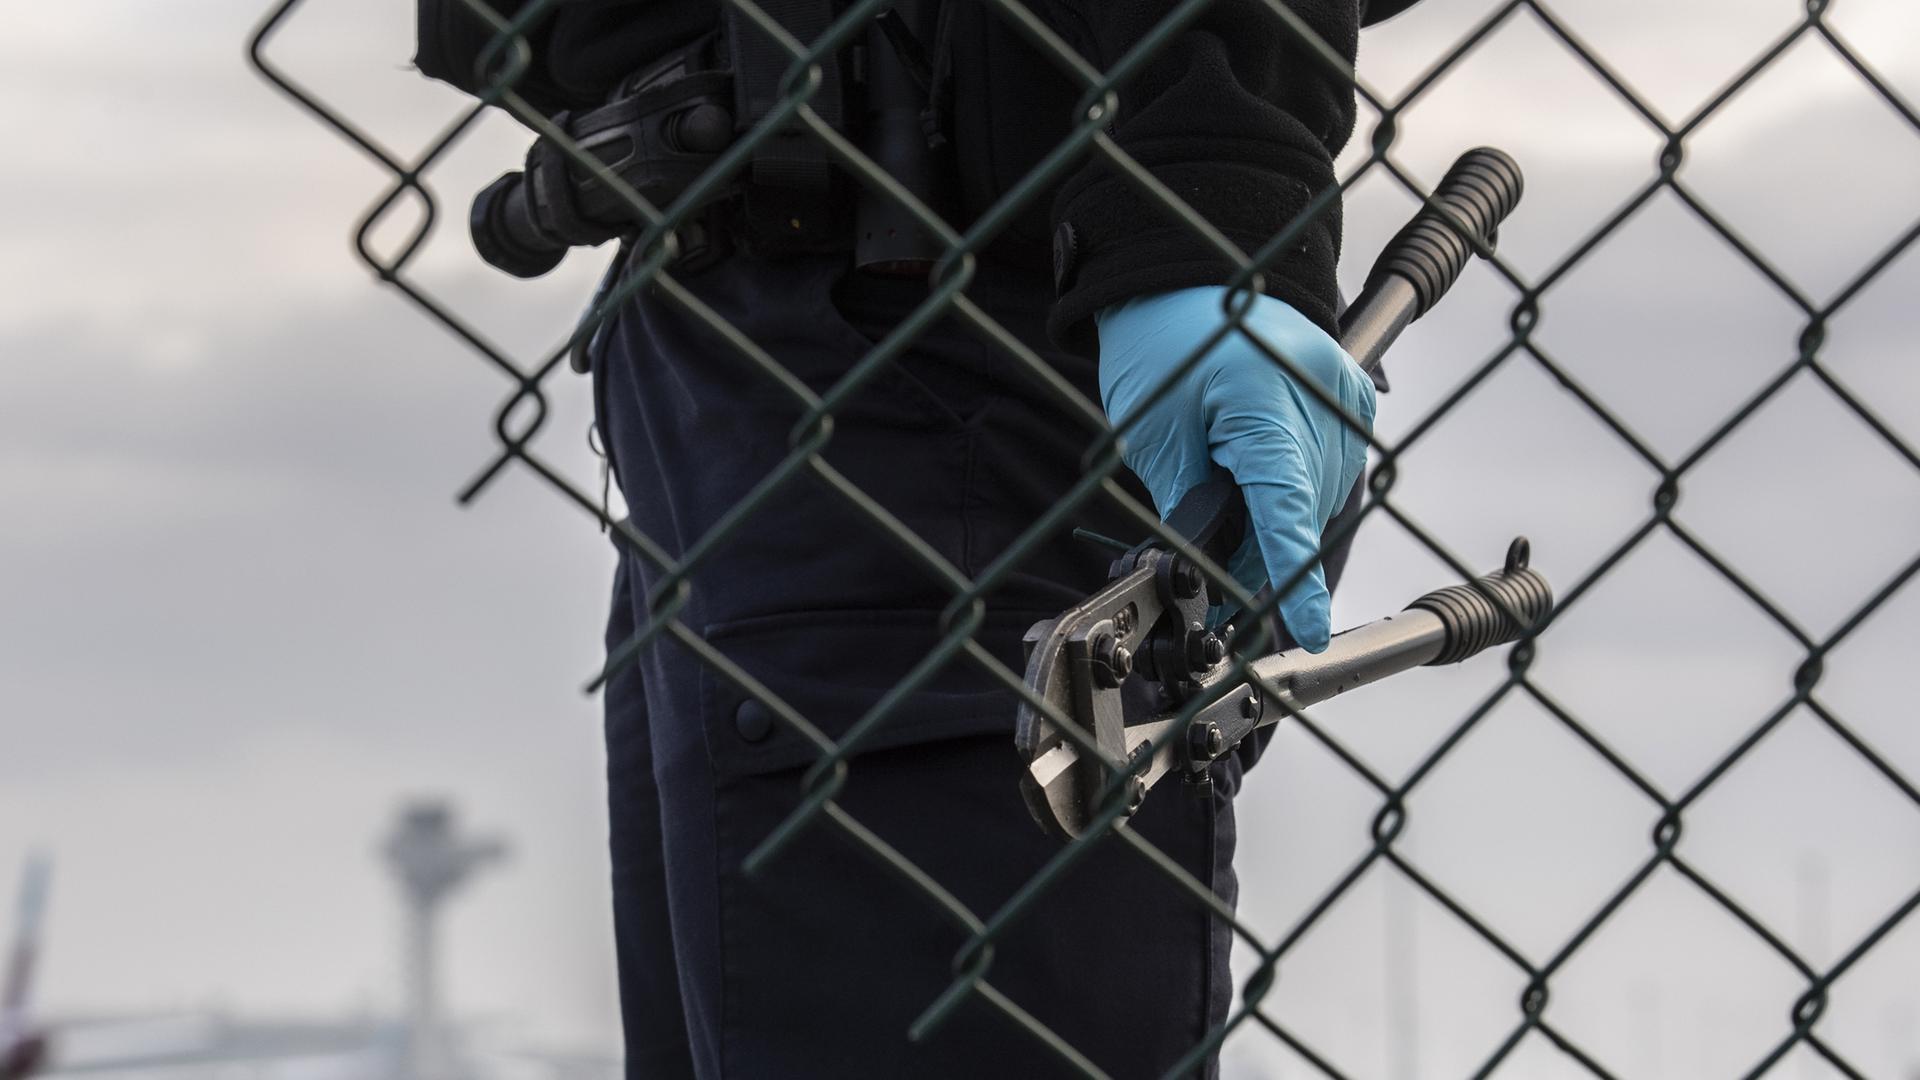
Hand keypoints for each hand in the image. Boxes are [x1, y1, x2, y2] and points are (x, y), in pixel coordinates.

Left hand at [1096, 286, 1374, 651]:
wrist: (1186, 279)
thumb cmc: (1162, 348)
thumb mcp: (1156, 436)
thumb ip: (1191, 507)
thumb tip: (1210, 572)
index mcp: (1264, 402)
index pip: (1287, 511)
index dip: (1294, 578)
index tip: (1308, 628)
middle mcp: (1321, 395)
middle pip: (1303, 511)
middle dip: (1260, 557)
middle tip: (1215, 582)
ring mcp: (1346, 391)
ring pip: (1322, 497)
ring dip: (1283, 524)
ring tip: (1231, 524)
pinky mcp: (1355, 392)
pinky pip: (1335, 468)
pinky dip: (1301, 489)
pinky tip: (1263, 486)